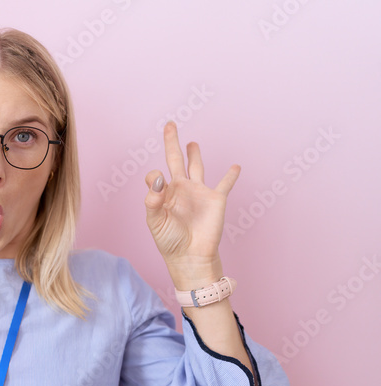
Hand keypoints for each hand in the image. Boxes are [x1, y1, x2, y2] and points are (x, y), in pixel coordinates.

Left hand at [143, 121, 240, 285]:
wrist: (190, 257)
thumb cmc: (169, 242)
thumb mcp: (155, 222)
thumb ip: (153, 200)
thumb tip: (156, 178)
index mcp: (164, 194)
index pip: (156, 177)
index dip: (154, 178)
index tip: (158, 184)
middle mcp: (180, 189)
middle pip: (175, 160)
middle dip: (172, 142)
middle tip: (170, 125)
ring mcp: (198, 192)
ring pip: (196, 167)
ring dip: (195, 154)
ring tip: (191, 143)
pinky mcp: (216, 199)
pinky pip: (225, 184)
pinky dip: (231, 175)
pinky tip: (235, 167)